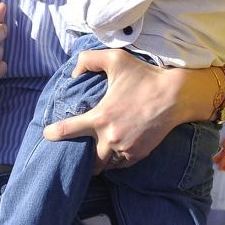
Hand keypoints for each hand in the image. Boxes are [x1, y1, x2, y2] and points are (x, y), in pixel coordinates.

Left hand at [42, 47, 186, 170]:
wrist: (176, 95)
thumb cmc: (145, 76)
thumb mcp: (116, 59)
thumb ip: (89, 59)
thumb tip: (73, 72)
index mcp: (100, 117)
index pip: (67, 130)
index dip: (53, 133)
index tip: (48, 134)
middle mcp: (110, 137)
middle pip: (85, 158)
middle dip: (81, 155)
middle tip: (79, 148)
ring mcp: (124, 149)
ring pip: (103, 165)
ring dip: (98, 159)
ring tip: (96, 151)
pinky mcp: (138, 155)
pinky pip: (119, 165)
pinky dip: (115, 160)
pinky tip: (115, 150)